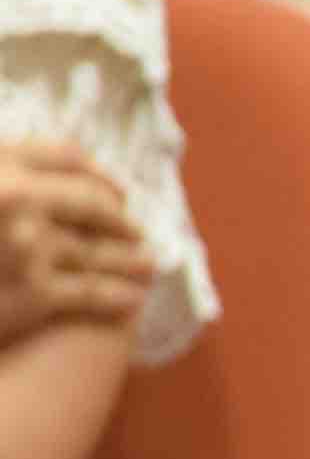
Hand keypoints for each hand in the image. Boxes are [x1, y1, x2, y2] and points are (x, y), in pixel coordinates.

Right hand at [0, 145, 153, 348]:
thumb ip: (5, 176)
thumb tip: (27, 172)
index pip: (66, 158)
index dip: (96, 174)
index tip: (114, 188)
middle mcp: (18, 198)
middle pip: (94, 204)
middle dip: (120, 220)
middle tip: (134, 230)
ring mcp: (30, 246)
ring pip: (101, 250)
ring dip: (131, 259)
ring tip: (147, 265)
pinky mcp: (35, 294)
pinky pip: (94, 293)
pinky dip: (119, 296)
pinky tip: (132, 300)